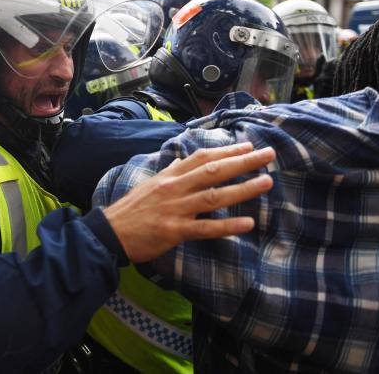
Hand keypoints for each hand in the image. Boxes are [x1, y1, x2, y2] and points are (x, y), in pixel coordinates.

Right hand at [103, 142, 274, 262]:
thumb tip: (189, 161)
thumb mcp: (152, 184)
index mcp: (169, 175)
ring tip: (266, 182)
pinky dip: (227, 226)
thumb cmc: (132, 209)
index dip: (227, 151)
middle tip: (268, 155)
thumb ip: (173, 173)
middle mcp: (174, 188)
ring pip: (214, 196)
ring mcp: (175, 209)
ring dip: (242, 189)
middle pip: (213, 171)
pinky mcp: (174, 231)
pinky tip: (247, 224)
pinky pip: (205, 228)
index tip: (249, 146)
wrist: (110, 232)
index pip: (202, 157)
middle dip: (243, 162)